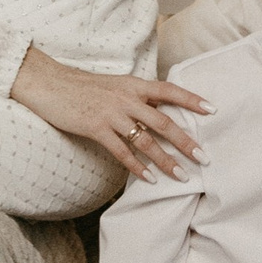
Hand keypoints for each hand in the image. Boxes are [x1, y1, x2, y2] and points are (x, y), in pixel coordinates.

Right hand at [10, 47, 210, 178]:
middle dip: (186, 141)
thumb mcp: (113, 85)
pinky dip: (137, 167)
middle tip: (205, 158)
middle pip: (164, 121)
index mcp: (133, 84)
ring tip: (182, 175)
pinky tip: (150, 179)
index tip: (212, 110)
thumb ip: (134, 96)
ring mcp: (112, 113)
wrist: (49, 83)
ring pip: (147, 140)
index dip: (191, 99)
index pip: (169, 90)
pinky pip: (122, 151)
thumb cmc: (81, 86)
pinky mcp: (95, 127)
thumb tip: (156, 109)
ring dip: (167, 160)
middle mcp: (127, 98)